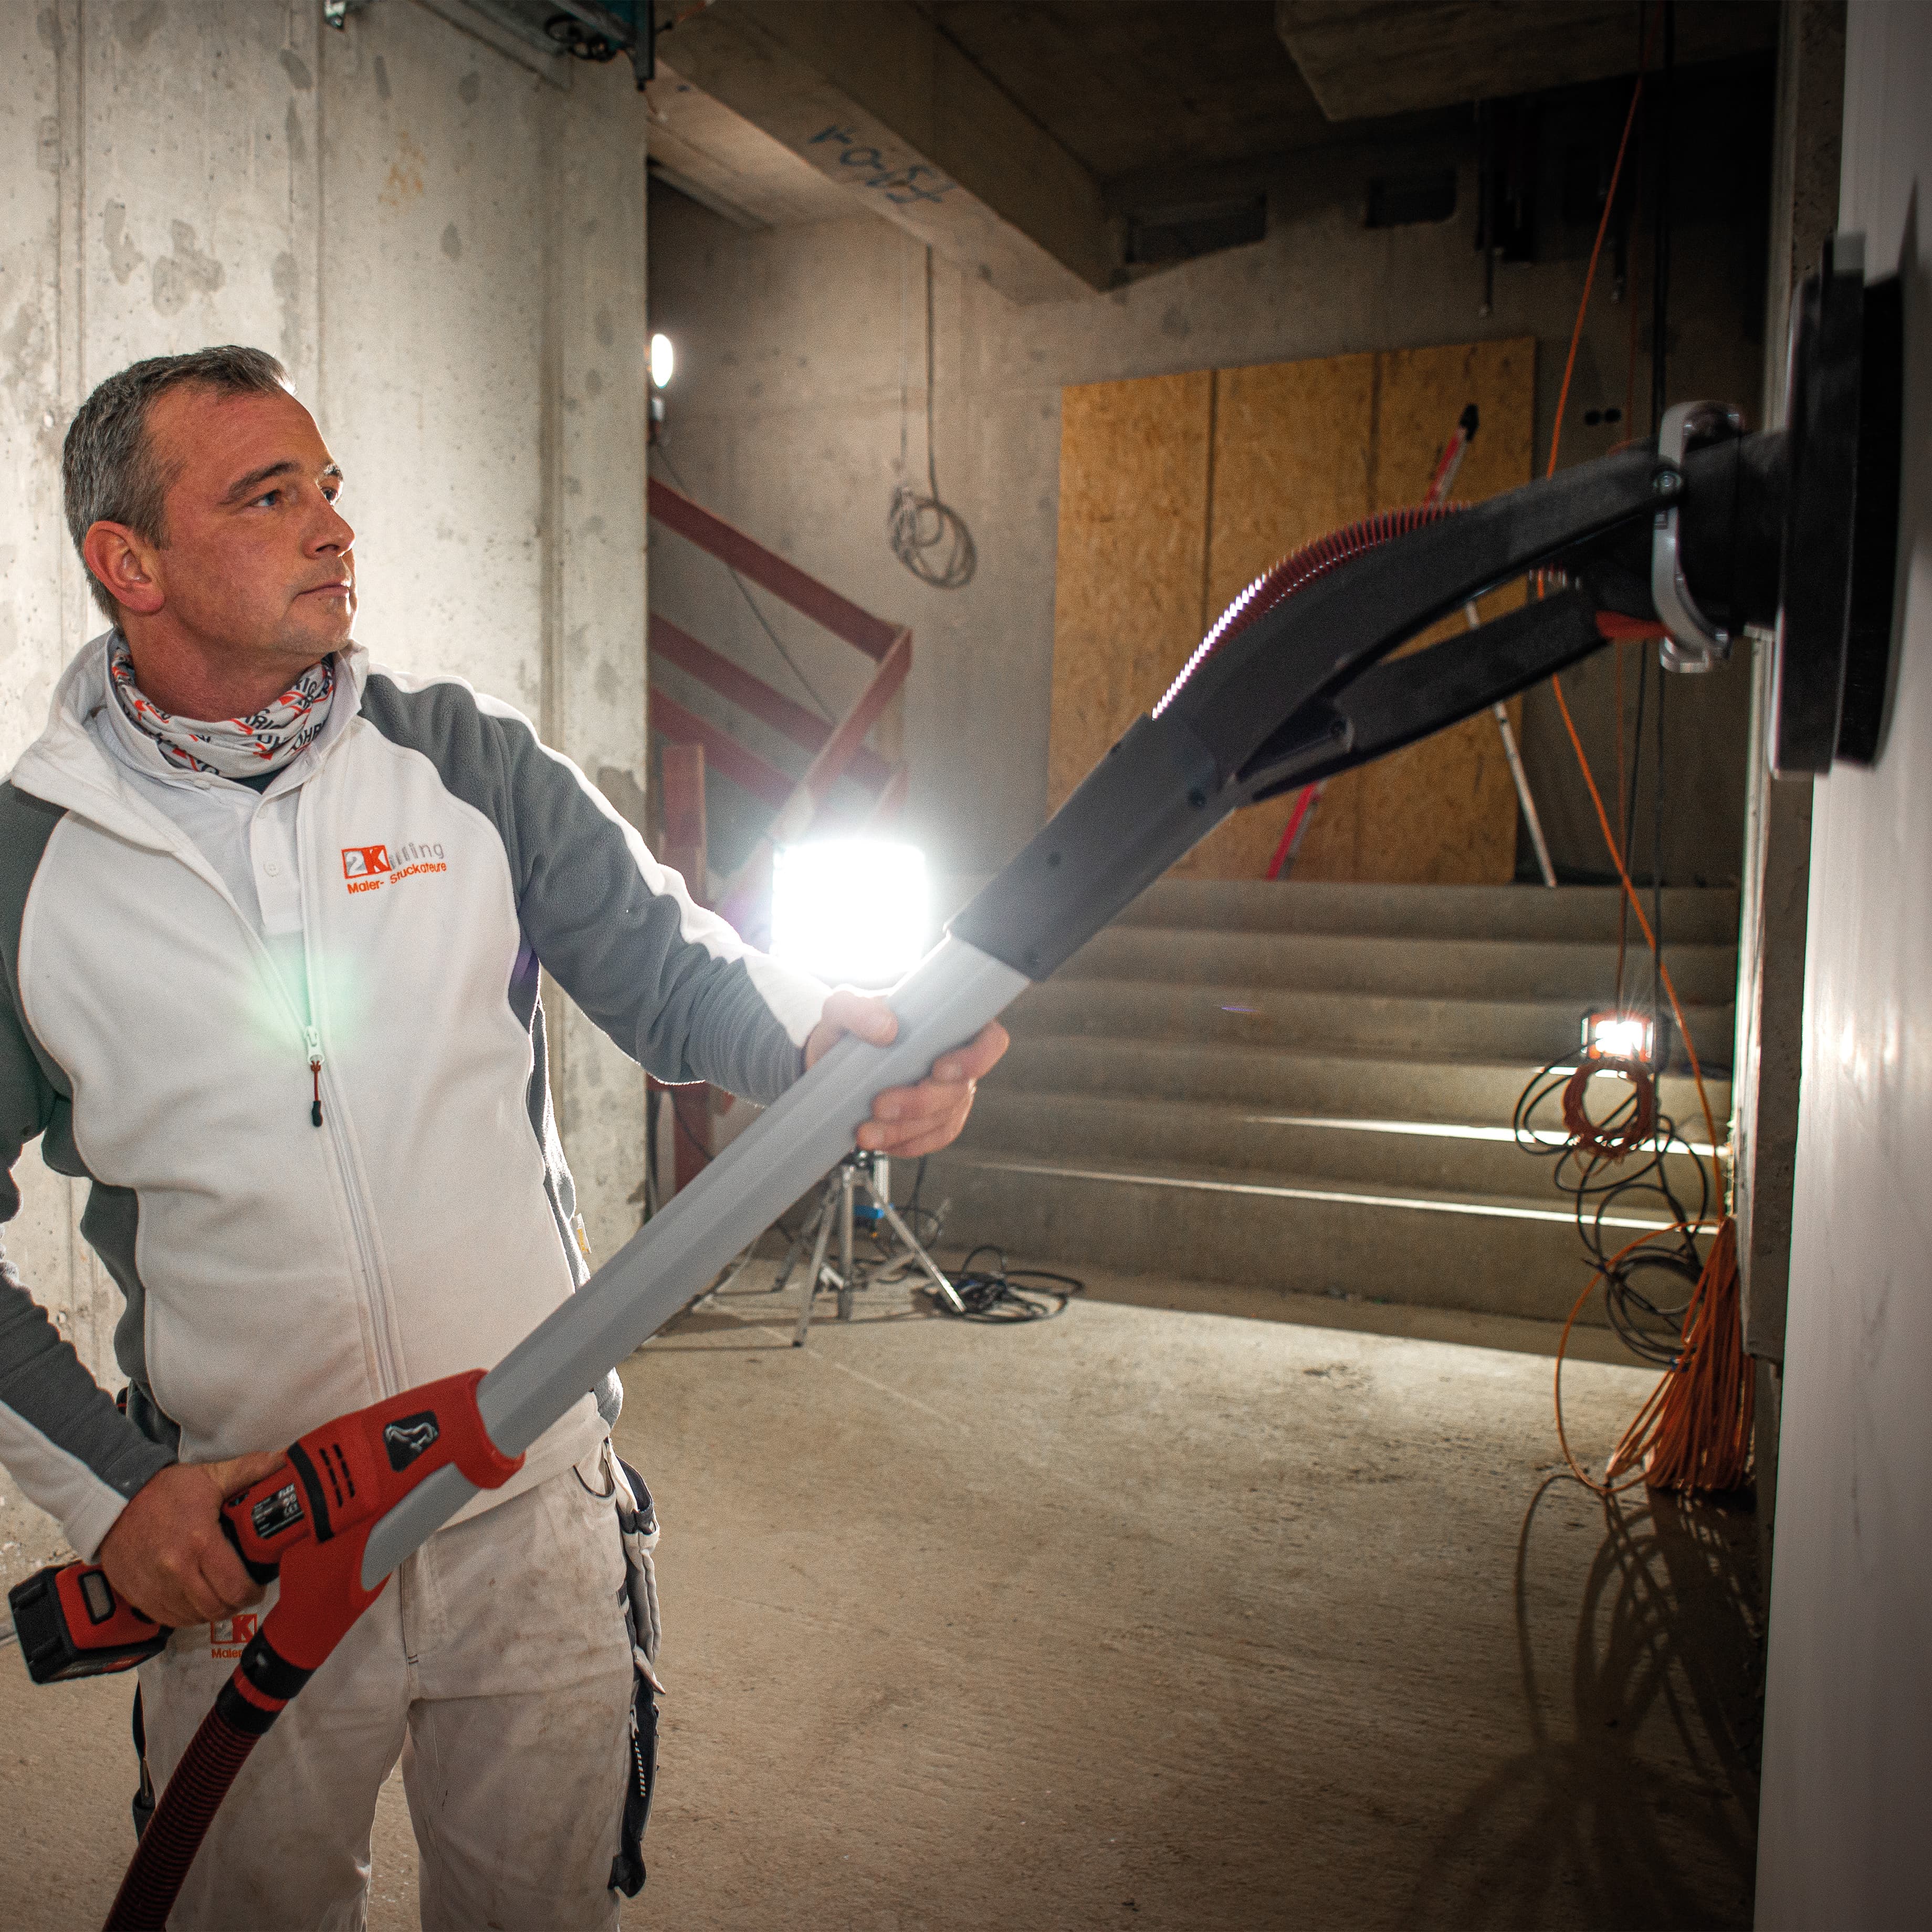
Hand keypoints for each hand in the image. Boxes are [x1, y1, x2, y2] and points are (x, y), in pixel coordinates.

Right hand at [96, 1449, 288, 1627]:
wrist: (114, 1501)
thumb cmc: (163, 1491)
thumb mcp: (211, 1476)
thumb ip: (251, 1470)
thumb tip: (284, 1461)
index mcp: (199, 1542)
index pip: (235, 1587)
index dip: (253, 1591)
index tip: (258, 1585)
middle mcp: (175, 1570)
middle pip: (217, 1608)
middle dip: (236, 1603)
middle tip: (243, 1591)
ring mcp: (154, 1587)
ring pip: (194, 1618)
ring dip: (211, 1610)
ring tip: (220, 1594)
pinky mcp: (137, 1596)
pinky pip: (169, 1619)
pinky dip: (186, 1615)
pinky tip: (195, 1599)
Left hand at [804, 989, 1008, 1158]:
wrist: (834, 1060)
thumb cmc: (849, 1028)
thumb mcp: (842, 1008)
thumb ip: (858, 1009)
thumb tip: (887, 1029)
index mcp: (951, 1024)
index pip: (989, 1041)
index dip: (976, 1059)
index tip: (939, 1069)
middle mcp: (957, 1059)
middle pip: (960, 1089)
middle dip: (920, 1102)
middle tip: (880, 1105)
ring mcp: (949, 1092)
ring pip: (943, 1119)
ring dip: (905, 1129)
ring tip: (867, 1131)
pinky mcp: (935, 1120)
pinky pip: (933, 1139)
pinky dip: (907, 1143)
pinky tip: (882, 1140)